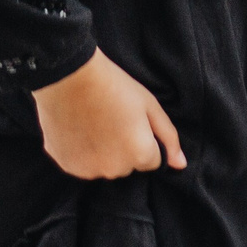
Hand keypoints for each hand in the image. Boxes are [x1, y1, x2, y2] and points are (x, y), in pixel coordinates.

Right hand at [33, 50, 186, 178]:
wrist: (70, 76)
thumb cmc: (114, 86)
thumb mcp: (150, 105)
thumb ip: (168, 138)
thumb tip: (180, 165)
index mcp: (139, 154)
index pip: (152, 160)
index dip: (144, 138)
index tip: (131, 120)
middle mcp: (115, 170)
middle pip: (127, 166)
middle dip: (124, 149)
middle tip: (112, 119)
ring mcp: (89, 171)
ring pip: (104, 166)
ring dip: (103, 153)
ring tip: (94, 122)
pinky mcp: (67, 166)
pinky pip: (82, 165)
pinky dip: (82, 152)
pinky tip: (78, 128)